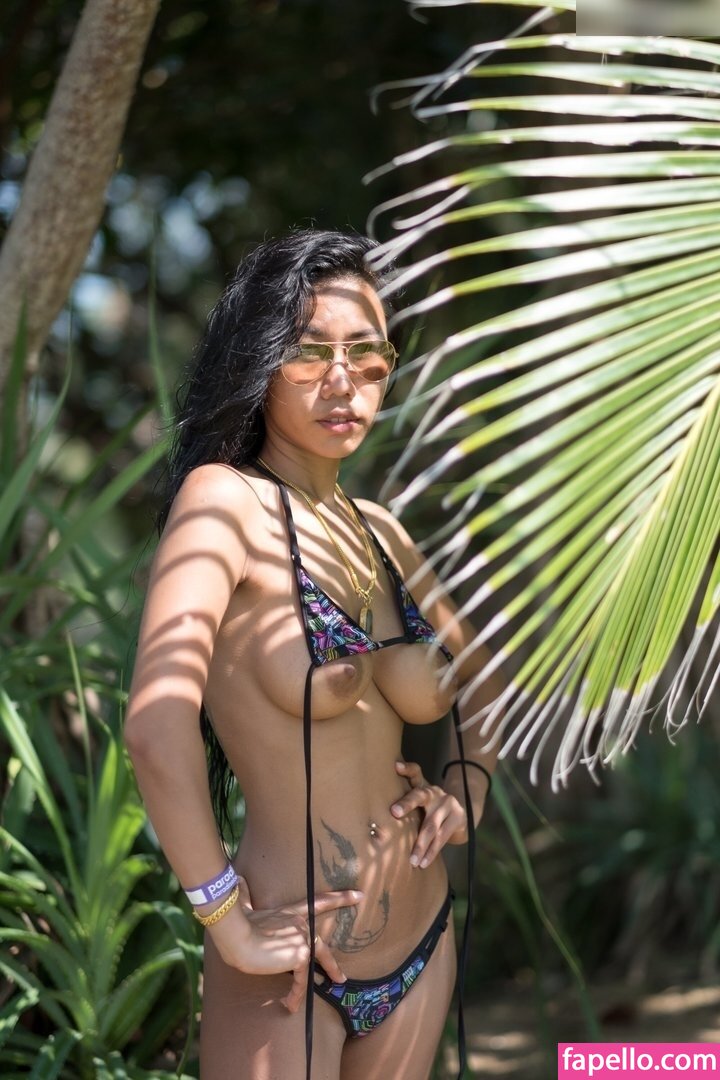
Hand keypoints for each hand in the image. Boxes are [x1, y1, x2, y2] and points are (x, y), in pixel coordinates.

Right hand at [206, 876, 362, 1012]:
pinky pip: (301, 980)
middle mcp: (300, 925)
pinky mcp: (300, 956)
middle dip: (332, 964)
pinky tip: (290, 1005)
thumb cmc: (238, 924)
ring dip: (313, 985)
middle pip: (319, 944)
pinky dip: (296, 995)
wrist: (238, 938)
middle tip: (341, 979)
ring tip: (317, 1001)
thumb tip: (238, 879)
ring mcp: (302, 940)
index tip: (359, 895)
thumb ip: (244, 896)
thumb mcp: (245, 909)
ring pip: (312, 965)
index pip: (318, 903)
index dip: (339, 899)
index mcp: (289, 913)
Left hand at [390, 760, 467, 868]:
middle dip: (406, 803)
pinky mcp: (458, 817)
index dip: (406, 769)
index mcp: (422, 787)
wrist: (460, 818)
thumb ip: (404, 808)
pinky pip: (442, 837)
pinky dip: (432, 852)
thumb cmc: (429, 813)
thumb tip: (375, 823)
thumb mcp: (419, 807)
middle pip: (420, 796)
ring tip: (412, 860)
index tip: (396, 766)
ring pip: (431, 825)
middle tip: (394, 812)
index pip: (415, 773)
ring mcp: (448, 803)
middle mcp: (434, 792)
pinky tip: (424, 861)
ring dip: (421, 845)